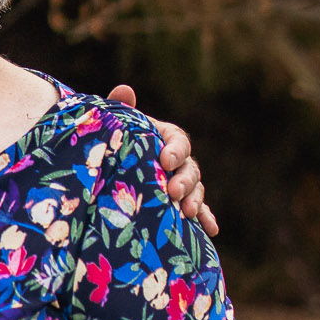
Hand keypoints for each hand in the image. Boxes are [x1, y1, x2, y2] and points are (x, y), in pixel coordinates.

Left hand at [108, 84, 216, 236]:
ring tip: (188, 213)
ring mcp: (180, 182)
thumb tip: (124, 90)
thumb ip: (121, 109)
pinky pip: (196, 211)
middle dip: (185, 181)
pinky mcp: (179, 203)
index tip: (165, 160)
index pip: (178, 141)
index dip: (175, 150)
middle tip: (173, 192)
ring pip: (195, 190)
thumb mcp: (117, 125)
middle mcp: (177, 160)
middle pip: (190, 168)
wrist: (108, 163)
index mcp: (165, 137)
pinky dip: (205, 219)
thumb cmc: (115, 140)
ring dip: (195, 201)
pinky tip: (211, 230)